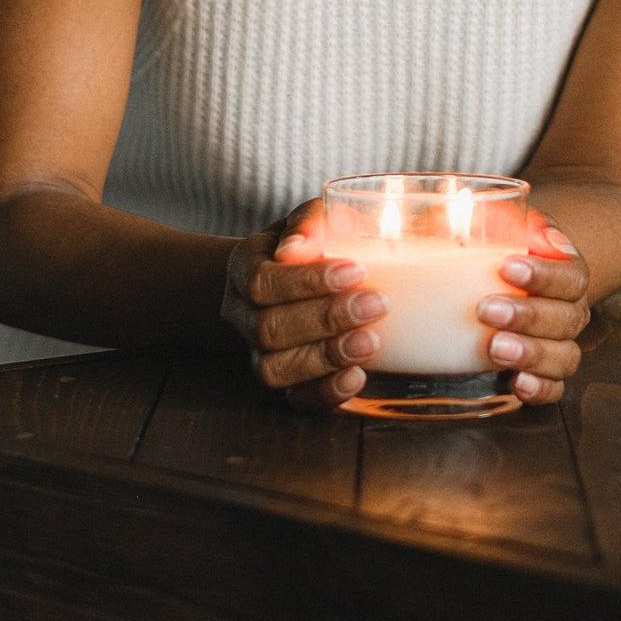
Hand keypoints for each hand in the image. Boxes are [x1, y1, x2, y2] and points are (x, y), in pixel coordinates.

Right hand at [221, 199, 385, 410]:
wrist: (295, 278)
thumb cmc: (313, 242)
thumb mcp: (313, 219)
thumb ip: (313, 220)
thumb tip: (300, 244)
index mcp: (244, 268)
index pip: (261, 282)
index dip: (305, 282)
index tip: (356, 270)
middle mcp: (243, 315)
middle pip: (267, 329)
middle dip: (325, 319)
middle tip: (377, 303)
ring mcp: (259, 353)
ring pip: (273, 369)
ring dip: (325, 357)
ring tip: (371, 341)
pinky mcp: (285, 384)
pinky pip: (294, 401)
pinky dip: (325, 393)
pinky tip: (357, 377)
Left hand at [476, 212, 590, 405]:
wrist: (522, 273)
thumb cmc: (507, 247)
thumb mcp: (506, 225)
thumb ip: (499, 217)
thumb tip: (487, 211)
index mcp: (567, 273)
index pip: (570, 275)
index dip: (543, 274)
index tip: (508, 267)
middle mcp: (570, 310)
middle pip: (566, 318)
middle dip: (527, 316)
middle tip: (487, 309)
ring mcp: (560, 344)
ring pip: (564, 356)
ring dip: (532, 354)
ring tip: (496, 348)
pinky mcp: (544, 372)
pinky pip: (555, 388)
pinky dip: (540, 389)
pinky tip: (517, 384)